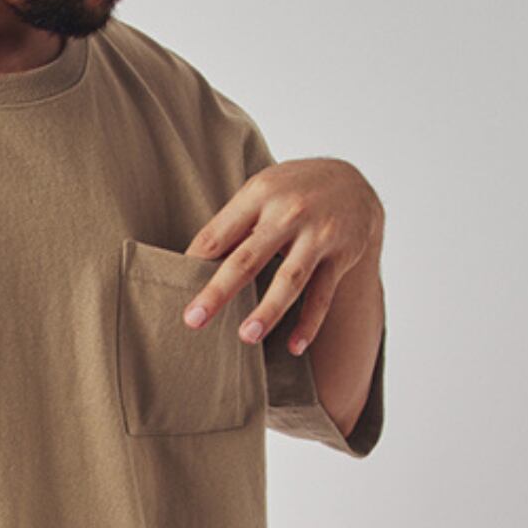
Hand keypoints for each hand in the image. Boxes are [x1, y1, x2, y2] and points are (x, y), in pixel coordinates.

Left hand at [180, 157, 384, 354]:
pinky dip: (309, 323)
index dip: (194, 262)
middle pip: (248, 258)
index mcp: (259, 194)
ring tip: (246, 337)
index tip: (173, 288)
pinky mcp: (342, 254)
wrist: (354, 180)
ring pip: (290, 280)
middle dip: (219, 291)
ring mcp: (318, 234)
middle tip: (193, 320)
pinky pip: (323, 295)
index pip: (217, 235)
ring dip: (268, 311)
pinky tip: (294, 347)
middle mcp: (289, 212)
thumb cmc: (290, 192)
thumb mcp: (260, 193)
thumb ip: (232, 225)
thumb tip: (192, 265)